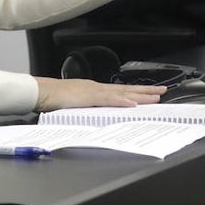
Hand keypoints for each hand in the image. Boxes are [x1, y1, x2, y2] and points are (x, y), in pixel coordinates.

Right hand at [34, 78, 165, 111]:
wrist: (42, 92)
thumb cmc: (54, 99)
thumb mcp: (75, 104)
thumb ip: (88, 108)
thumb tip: (99, 116)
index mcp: (95, 91)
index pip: (120, 92)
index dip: (136, 93)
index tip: (150, 94)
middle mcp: (97, 88)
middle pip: (126, 89)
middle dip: (145, 91)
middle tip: (162, 91)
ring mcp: (94, 91)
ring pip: (122, 93)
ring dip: (139, 95)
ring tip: (155, 96)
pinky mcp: (89, 97)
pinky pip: (109, 99)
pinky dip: (122, 101)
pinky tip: (133, 103)